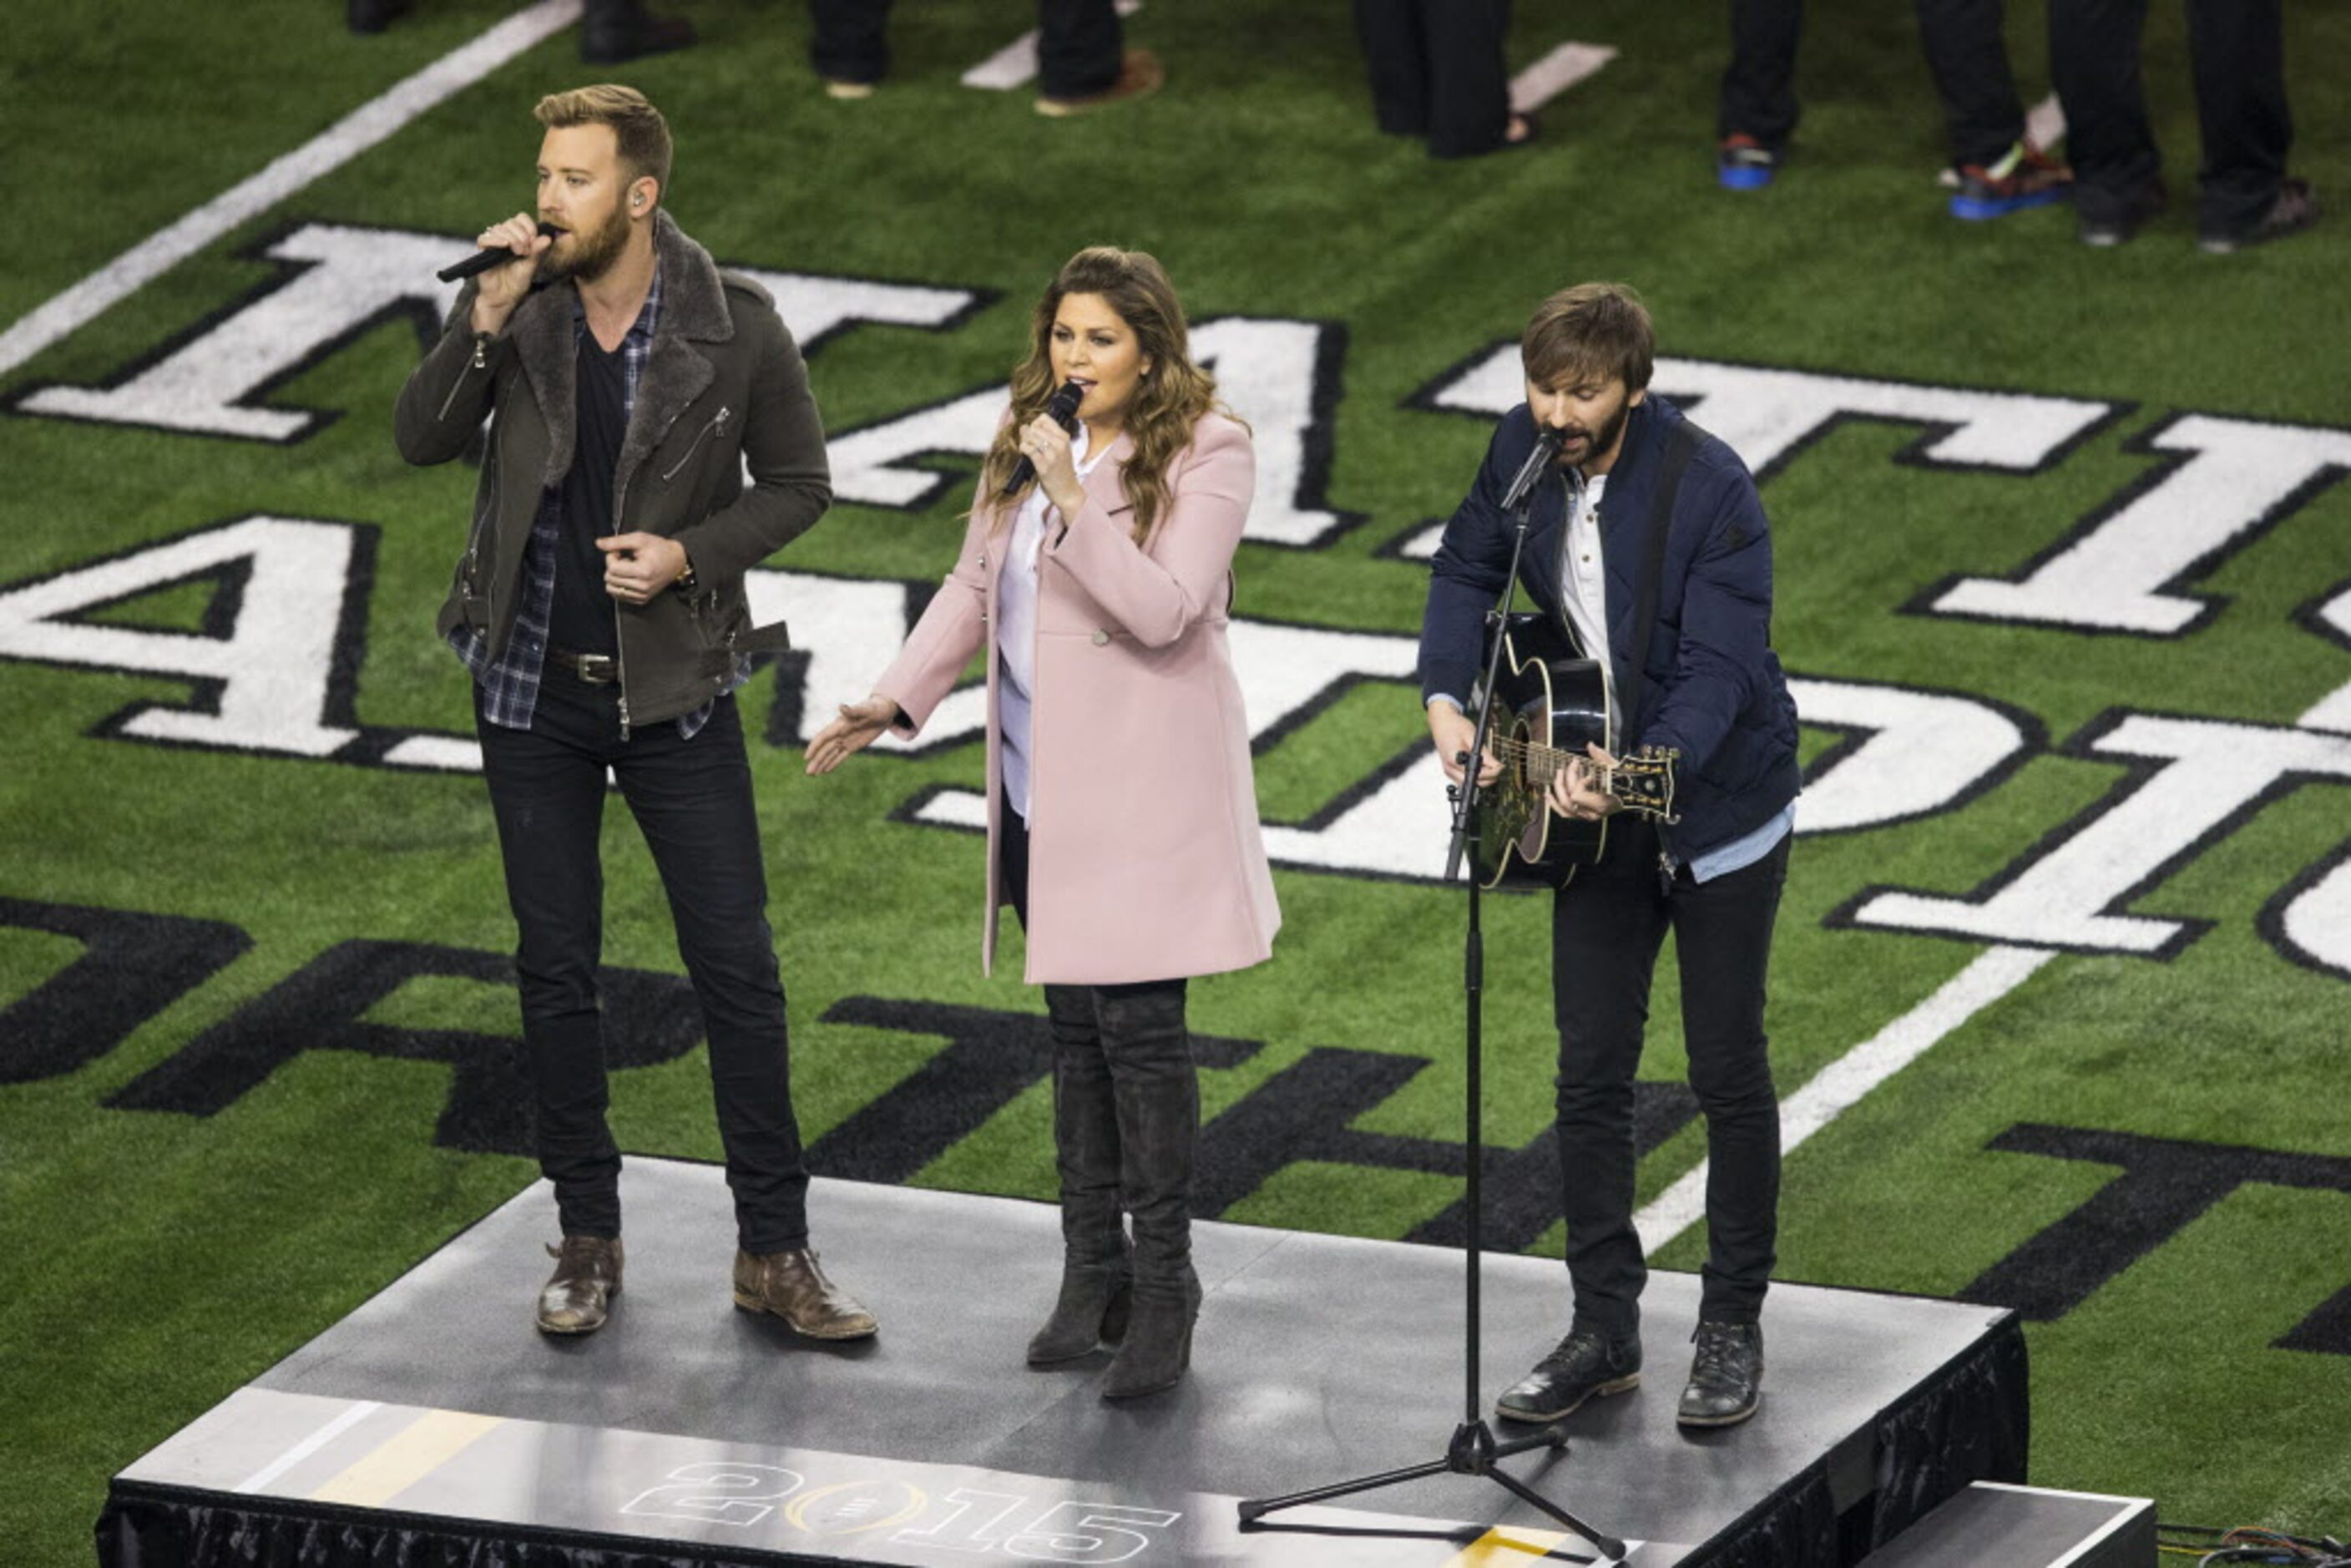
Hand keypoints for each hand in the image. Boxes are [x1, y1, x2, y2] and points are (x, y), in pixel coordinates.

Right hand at [468, 213, 551, 332]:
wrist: (504, 297)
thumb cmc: (517, 281)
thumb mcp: (531, 264)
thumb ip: (537, 251)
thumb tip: (547, 237)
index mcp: (518, 237)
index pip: (521, 218)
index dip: (528, 226)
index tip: (533, 239)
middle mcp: (504, 237)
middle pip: (510, 222)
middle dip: (521, 235)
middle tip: (526, 251)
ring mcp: (493, 243)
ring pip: (498, 228)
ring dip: (511, 238)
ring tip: (518, 252)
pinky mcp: (482, 250)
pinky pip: (484, 238)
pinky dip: (495, 239)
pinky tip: (504, 245)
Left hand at [597, 532, 686, 603]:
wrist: (677, 561)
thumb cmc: (659, 548)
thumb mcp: (639, 539)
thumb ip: (617, 542)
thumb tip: (598, 543)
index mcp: (643, 572)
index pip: (612, 568)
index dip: (610, 557)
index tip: (618, 551)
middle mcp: (643, 587)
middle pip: (610, 579)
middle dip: (612, 566)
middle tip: (624, 559)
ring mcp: (643, 595)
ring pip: (611, 589)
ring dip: (615, 577)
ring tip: (626, 569)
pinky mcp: (642, 600)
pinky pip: (619, 596)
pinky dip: (619, 586)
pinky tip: (629, 577)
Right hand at [804, 697, 899, 774]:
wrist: (884, 711)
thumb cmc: (875, 708)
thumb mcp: (867, 710)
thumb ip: (853, 710)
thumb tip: (841, 707)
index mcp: (840, 724)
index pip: (823, 737)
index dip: (814, 747)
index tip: (806, 757)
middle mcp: (839, 733)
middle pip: (824, 749)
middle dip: (816, 760)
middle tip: (808, 773)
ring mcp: (845, 740)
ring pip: (830, 754)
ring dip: (821, 764)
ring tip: (812, 775)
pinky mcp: (853, 746)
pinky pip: (841, 756)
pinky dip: (833, 763)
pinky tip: (825, 771)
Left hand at [1020, 413, 1084, 515]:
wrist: (1067, 490)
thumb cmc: (1062, 469)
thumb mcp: (1062, 449)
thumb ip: (1049, 436)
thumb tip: (1026, 426)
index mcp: (1064, 437)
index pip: (1044, 418)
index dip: (1035, 423)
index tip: (1034, 433)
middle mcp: (1059, 444)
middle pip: (1035, 426)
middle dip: (1027, 433)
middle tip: (1028, 442)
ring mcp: (1052, 454)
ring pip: (1030, 436)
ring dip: (1024, 441)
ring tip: (1026, 448)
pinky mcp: (1043, 465)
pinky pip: (1028, 449)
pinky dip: (1023, 449)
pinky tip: (1025, 453)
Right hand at [1428, 701, 1500, 787]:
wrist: (1442, 722)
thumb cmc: (1455, 726)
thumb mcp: (1474, 738)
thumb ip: (1485, 755)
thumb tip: (1497, 766)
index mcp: (1454, 760)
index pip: (1477, 775)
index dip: (1492, 773)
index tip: (1500, 767)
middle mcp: (1449, 769)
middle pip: (1474, 782)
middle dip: (1488, 777)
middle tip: (1497, 767)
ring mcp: (1448, 771)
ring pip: (1470, 783)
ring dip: (1482, 777)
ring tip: (1489, 765)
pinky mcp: (1450, 771)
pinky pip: (1464, 778)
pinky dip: (1474, 774)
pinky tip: (1479, 765)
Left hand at [1548, 742, 1623, 820]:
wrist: (1635, 796)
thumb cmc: (1625, 782)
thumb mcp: (1615, 769)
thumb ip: (1601, 757)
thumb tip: (1589, 745)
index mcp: (1601, 804)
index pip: (1577, 795)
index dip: (1578, 782)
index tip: (1589, 774)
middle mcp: (1592, 814)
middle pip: (1568, 800)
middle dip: (1564, 782)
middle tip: (1565, 767)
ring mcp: (1587, 816)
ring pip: (1565, 809)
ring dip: (1557, 792)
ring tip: (1557, 776)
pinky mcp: (1584, 815)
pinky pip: (1566, 814)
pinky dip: (1555, 805)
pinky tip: (1548, 795)